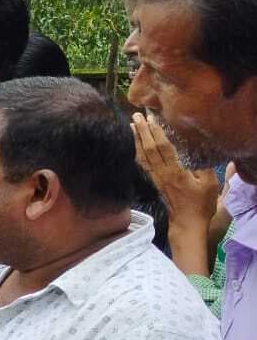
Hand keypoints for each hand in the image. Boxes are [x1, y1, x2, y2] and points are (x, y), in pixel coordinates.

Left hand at [133, 113, 219, 228]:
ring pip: (143, 156)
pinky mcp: (154, 183)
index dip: (155, 132)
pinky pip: (143, 164)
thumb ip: (203, 166)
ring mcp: (155, 178)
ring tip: (131, 125)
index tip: (150, 118)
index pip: (162, 147)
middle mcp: (161, 173)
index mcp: (175, 171)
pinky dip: (138, 152)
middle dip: (142, 131)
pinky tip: (135, 146)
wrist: (186, 224)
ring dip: (137, 139)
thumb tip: (197, 150)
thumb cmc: (200, 204)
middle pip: (148, 149)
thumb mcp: (209, 184)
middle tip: (136, 115)